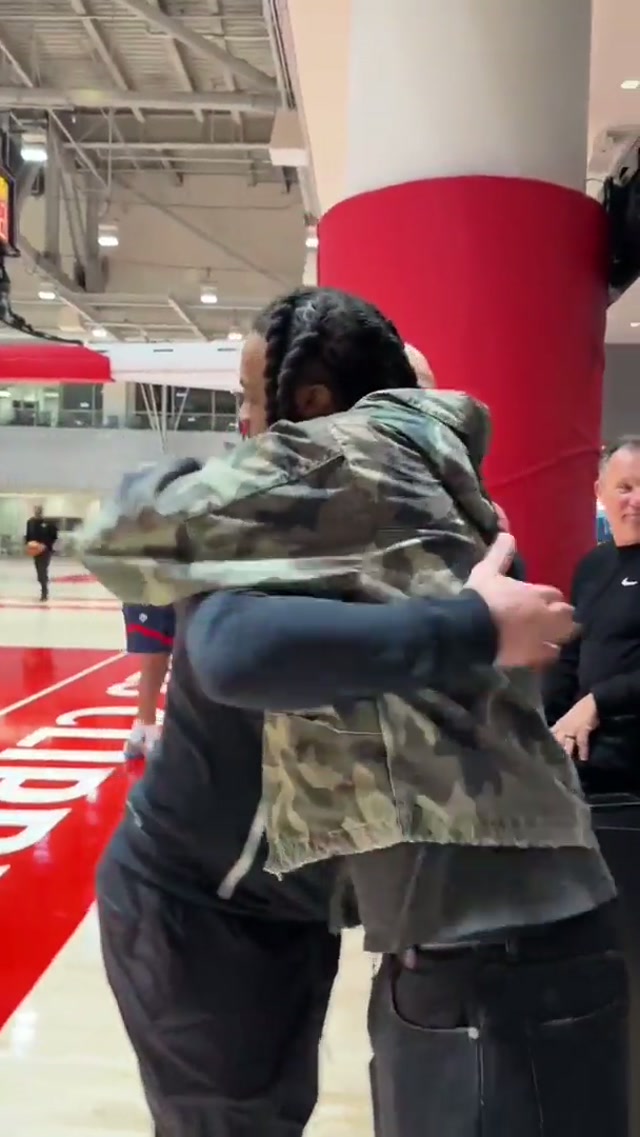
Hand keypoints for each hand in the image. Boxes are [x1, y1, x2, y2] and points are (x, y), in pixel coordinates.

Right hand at [467, 533, 575, 668]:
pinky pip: (551, 655)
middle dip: (564, 615)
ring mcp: (542, 637)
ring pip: (565, 635)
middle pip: (567, 614)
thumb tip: (507, 533)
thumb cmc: (481, 598)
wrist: (471, 629)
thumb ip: (499, 554)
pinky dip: (550, 652)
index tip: (547, 600)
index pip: (555, 593)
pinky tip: (545, 652)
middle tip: (557, 618)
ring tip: (555, 636)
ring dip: (562, 634)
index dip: (551, 597)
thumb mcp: (486, 571)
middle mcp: (545, 615)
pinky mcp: (534, 656)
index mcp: (535, 593)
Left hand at [551, 694, 597, 761]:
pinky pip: (581, 743)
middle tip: (551, 763)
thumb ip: (563, 727)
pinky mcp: (582, 730)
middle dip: (553, 751)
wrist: (593, 702)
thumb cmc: (582, 709)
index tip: (541, 752)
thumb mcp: (569, 718)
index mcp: (560, 724)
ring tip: (566, 765)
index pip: (549, 734)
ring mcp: (572, 729)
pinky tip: (584, 759)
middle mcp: (564, 727)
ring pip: (566, 744)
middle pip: (556, 741)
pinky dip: (583, 751)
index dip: (545, 742)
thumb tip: (559, 736)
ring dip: (566, 753)